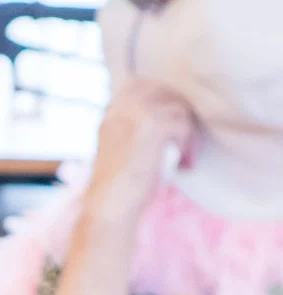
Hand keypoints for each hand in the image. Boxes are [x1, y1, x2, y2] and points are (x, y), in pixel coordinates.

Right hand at [87, 78, 196, 227]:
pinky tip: (184, 163)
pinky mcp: (151, 124)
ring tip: (185, 158)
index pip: (146, 85)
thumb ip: (136, 125)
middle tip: (184, 145)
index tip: (173, 128)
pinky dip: (187, 145)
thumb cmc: (119, 187)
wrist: (108, 208)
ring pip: (177, 108)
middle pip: (166, 92)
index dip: (165, 102)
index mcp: (112, 110)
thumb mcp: (122, 147)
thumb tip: (173, 111)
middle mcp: (121, 106)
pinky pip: (182, 124)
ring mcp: (135, 112)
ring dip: (186, 134)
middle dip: (179, 116)